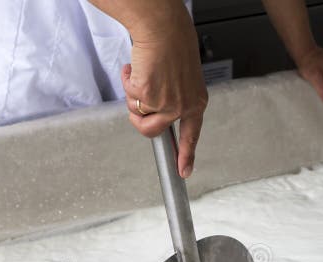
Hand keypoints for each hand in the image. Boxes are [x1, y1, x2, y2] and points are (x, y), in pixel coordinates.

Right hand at [121, 15, 206, 178]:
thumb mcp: (183, 78)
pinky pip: (129, 97)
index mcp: (195, 102)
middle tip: (138, 96)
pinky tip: (136, 67)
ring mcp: (165, 103)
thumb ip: (174, 98)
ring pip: (137, 114)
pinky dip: (127, 80)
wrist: (163, 29)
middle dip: (139, 117)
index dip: (186, 155)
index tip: (184, 171)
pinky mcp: (148, 96)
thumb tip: (153, 113)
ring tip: (141, 73)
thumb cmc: (172, 46)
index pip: (191, 134)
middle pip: (152, 130)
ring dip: (132, 95)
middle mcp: (182, 106)